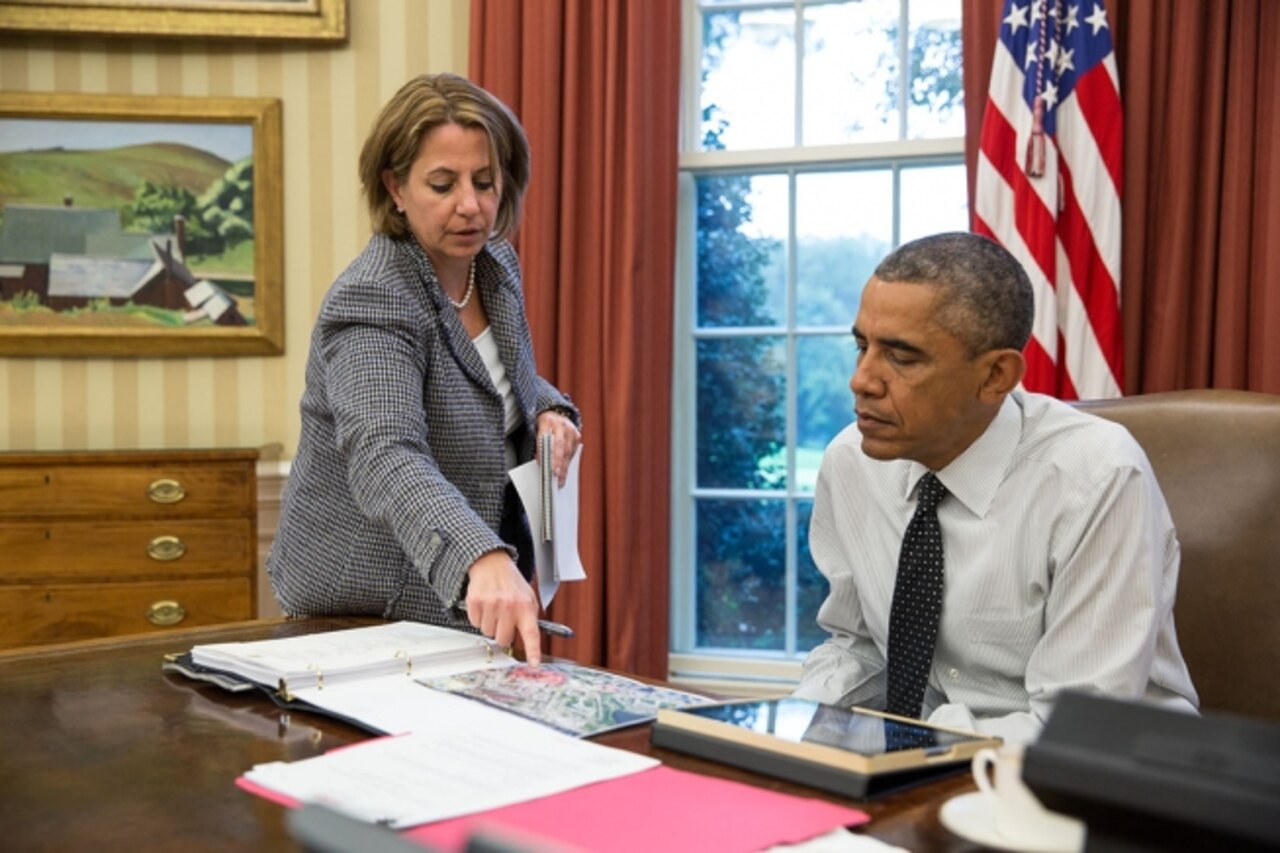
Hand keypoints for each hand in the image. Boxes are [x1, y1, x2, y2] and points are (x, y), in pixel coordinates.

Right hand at [465, 550, 542, 664]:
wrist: (492, 564)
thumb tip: (531, 642)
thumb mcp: (528, 598)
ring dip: (490, 624)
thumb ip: (530, 619)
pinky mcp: (475, 602)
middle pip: (503, 639)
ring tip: (494, 609)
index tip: (534, 663)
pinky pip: (475, 623)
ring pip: (488, 633)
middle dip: (503, 633)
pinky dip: (479, 617)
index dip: (533, 651)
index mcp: (526, 606)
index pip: (531, 633)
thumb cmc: (511, 583)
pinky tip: (485, 605)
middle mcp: (509, 606)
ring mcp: (491, 604)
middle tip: (504, 620)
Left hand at [536, 410, 581, 486]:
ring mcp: (571, 429)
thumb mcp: (537, 431)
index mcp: (546, 420)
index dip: (545, 453)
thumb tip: (541, 462)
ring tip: (560, 478)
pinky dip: (568, 462)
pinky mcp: (577, 435)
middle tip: (556, 475)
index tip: (545, 466)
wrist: (556, 414)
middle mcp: (560, 424)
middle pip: (559, 445)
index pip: (545, 438)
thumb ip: (538, 444)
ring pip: (568, 450)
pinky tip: (565, 471)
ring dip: (564, 466)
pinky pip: (573, 451)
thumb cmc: (545, 426)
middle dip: (558, 462)